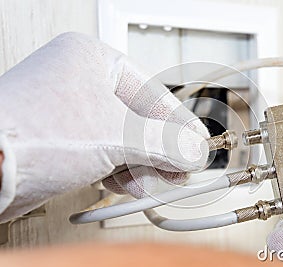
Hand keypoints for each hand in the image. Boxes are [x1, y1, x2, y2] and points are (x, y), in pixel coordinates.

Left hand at [0, 32, 209, 221]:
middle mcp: (79, 81)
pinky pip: (105, 152)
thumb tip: (194, 149)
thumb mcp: (118, 136)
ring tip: (152, 182)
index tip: (196, 144)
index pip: (152, 91)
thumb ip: (165, 142)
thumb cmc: (33, 136)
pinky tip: (128, 183)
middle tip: (180, 168)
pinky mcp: (62, 140)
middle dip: (160, 149)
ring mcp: (69, 112)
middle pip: (138, 118)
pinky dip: (120, 170)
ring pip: (122, 139)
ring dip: (141, 164)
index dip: (178, 122)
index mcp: (91, 58)